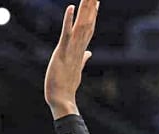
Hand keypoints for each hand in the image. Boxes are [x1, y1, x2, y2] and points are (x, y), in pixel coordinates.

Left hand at [44, 0, 98, 118]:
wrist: (61, 99)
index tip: (97, 2)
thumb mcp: (76, 68)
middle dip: (92, 7)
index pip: (89, 28)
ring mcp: (71, 49)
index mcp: (81, 49)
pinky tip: (70, 7)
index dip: (93, 14)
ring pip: (81, 25)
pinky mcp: (62, 51)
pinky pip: (66, 33)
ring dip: (85, 9)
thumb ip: (83, 58)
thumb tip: (89, 53)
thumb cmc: (66, 85)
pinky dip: (68, 20)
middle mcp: (78, 47)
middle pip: (87, 23)